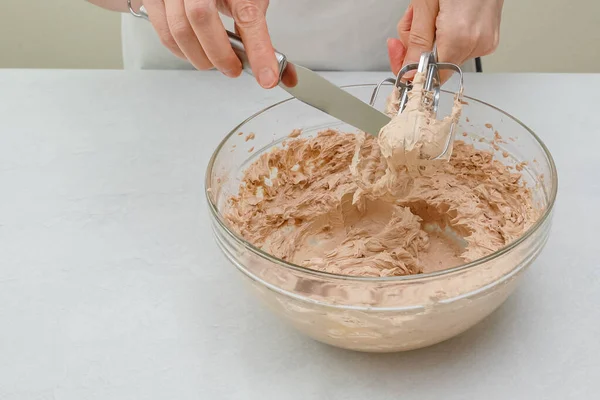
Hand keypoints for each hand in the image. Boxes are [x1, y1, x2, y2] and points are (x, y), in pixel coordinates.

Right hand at [143, 0, 278, 87]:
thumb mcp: (250, 3)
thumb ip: (263, 40)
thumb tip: (284, 75)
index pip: (248, 16)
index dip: (259, 50)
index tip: (268, 78)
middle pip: (201, 20)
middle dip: (219, 55)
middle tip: (232, 68)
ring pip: (178, 30)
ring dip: (198, 57)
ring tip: (213, 60)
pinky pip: (163, 32)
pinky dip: (180, 51)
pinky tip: (194, 51)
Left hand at [388, 0, 503, 79]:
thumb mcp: (426, 4)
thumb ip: (417, 40)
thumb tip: (409, 72)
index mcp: (460, 37)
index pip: (431, 75)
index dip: (412, 68)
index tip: (400, 56)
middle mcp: (477, 43)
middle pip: (436, 63)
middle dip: (418, 45)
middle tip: (412, 20)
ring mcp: (485, 40)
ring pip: (446, 54)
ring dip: (431, 37)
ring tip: (432, 11)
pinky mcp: (489, 36)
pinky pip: (459, 45)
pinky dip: (445, 33)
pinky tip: (444, 14)